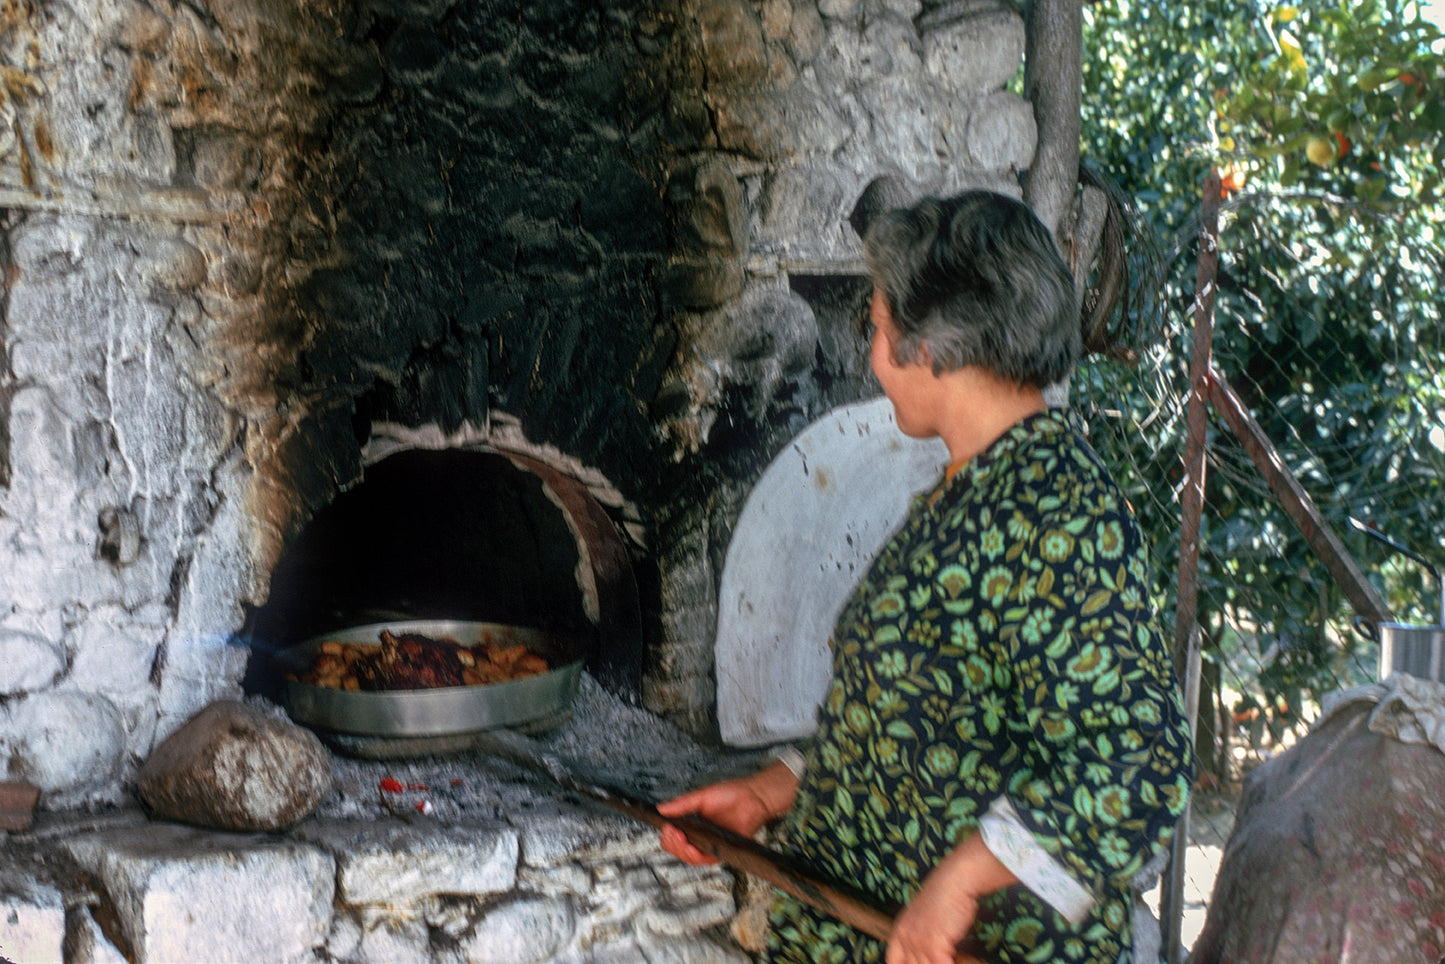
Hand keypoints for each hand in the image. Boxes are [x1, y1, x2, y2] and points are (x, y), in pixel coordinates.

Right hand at [655, 760, 799, 864]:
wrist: (753, 797)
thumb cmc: (732, 795)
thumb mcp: (702, 796)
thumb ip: (682, 804)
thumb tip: (661, 809)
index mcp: (692, 824)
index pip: (672, 837)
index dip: (667, 836)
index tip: (667, 828)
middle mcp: (699, 837)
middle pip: (677, 850)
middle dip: (672, 844)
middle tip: (673, 833)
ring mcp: (710, 845)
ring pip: (689, 857)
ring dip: (681, 850)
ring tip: (680, 838)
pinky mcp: (722, 851)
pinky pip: (706, 860)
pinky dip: (696, 855)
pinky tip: (692, 847)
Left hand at [886, 833, 1015, 963]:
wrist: (955, 880)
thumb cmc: (946, 896)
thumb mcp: (926, 917)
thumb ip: (923, 938)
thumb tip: (933, 956)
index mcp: (899, 930)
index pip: (893, 962)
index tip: (918, 963)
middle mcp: (905, 937)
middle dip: (927, 963)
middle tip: (941, 957)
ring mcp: (917, 942)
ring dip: (941, 962)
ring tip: (953, 955)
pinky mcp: (933, 945)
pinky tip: (960, 958)